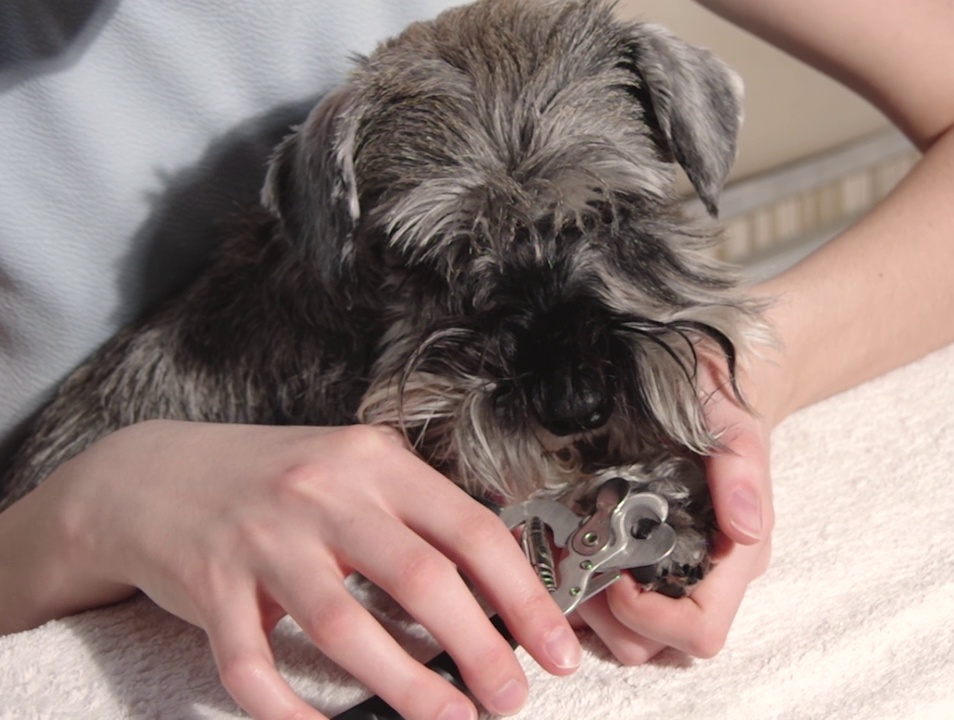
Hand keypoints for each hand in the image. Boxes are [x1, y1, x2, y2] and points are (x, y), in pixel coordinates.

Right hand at [1, 420, 579, 719]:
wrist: (151, 476)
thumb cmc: (274, 481)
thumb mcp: (354, 470)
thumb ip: (417, 516)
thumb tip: (498, 588)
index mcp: (375, 462)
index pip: (471, 529)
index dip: (523, 595)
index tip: (558, 648)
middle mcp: (324, 492)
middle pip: (420, 577)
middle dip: (479, 648)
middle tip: (511, 697)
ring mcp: (264, 539)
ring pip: (345, 625)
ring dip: (407, 685)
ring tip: (450, 719)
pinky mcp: (211, 586)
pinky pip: (254, 666)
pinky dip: (293, 712)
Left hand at [575, 351, 776, 662]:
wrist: (707, 389)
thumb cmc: (719, 406)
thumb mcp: (730, 422)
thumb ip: (740, 470)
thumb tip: (744, 529)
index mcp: (734, 558)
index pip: (700, 631)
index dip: (650, 618)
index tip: (614, 574)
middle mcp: (707, 579)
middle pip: (655, 646)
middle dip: (605, 616)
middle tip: (577, 564)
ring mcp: (676, 579)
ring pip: (628, 640)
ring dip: (588, 612)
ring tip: (566, 560)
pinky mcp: (647, 573)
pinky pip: (612, 615)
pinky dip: (582, 597)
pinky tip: (564, 555)